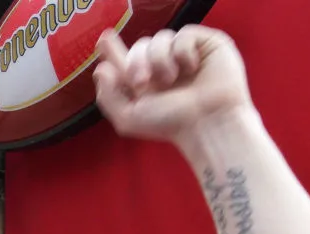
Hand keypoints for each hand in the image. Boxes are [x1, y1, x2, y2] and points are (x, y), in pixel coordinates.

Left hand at [94, 25, 251, 144]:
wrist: (207, 120)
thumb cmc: (171, 123)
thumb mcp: (129, 118)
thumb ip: (108, 96)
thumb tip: (101, 69)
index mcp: (145, 84)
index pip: (125, 61)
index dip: (113, 50)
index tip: (104, 39)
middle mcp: (163, 68)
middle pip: (139, 46)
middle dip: (135, 62)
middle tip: (141, 81)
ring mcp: (184, 55)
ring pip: (160, 38)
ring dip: (159, 59)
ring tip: (171, 79)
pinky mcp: (204, 44)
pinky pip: (183, 34)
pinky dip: (182, 51)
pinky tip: (192, 68)